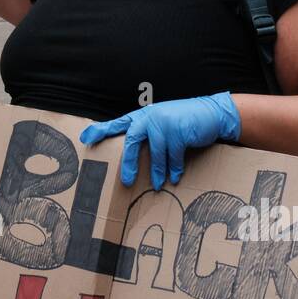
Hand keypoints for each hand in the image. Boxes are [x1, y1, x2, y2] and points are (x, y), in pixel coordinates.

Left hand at [79, 93, 241, 189]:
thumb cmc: (184, 121)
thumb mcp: (162, 122)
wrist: (212, 113)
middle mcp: (150, 117)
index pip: (118, 123)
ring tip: (156, 186)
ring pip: (155, 154)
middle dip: (128, 163)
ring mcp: (164, 123)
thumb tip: (133, 159)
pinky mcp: (178, 131)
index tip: (86, 138)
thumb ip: (147, 135)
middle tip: (127, 181)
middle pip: (132, 141)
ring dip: (157, 172)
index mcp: (143, 116)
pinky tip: (175, 178)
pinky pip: (172, 157)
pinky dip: (173, 169)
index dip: (101, 130)